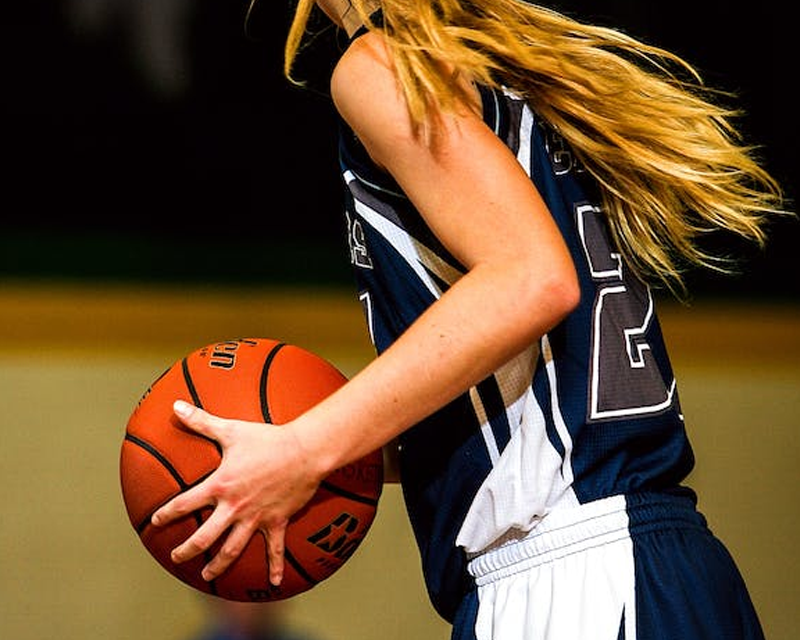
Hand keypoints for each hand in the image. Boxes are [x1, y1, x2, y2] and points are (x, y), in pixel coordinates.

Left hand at [150, 400, 321, 584]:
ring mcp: (256, 518)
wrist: (304, 451)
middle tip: (176, 557)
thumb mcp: (231, 429)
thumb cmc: (268, 439)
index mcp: (220, 486)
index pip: (185, 503)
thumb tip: (176, 405)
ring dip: (218, 565)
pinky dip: (274, 567)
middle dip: (187, 549)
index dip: (167, 514)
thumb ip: (201, 421)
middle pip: (204, 536)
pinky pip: (275, 549)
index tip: (156, 521)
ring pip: (232, 549)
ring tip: (207, 576)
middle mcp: (234, 507)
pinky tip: (273, 583)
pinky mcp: (277, 522)